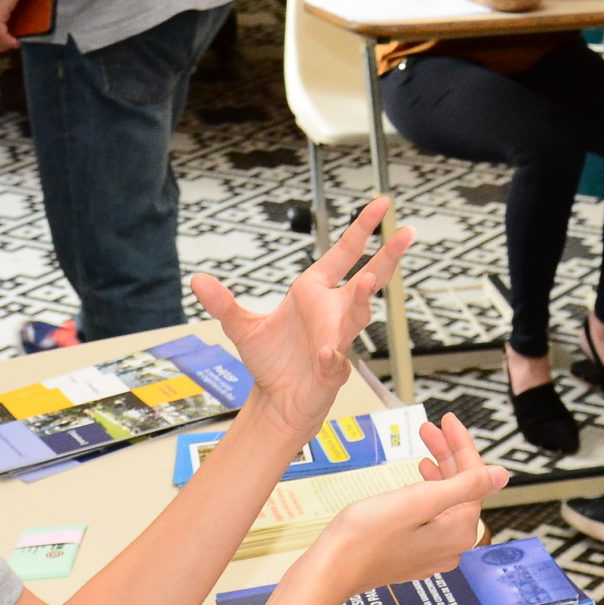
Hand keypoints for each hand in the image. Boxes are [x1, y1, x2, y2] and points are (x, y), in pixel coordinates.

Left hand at [192, 197, 413, 440]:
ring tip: (368, 281)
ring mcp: (338, 337)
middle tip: (407, 233)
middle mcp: (332, 310)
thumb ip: (223, 304)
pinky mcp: (333, 368)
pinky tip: (327, 354)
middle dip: (387, 256)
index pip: (343, 254)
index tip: (382, 204)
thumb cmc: (270, 362)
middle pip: (367, 278)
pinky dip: (332, 356)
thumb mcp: (242, 328)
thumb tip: (197, 280)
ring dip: (360, 299)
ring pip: (355, 314)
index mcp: (314, 292)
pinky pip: (336, 358)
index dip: (362, 229)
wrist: (277, 400)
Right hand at [306, 415, 502, 594]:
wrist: (331, 569)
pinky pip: (433, 517)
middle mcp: (453, 545)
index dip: (462, 445)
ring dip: (438, 472)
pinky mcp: (415, 555)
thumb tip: (503, 475)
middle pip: (461, 490)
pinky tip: (419, 481)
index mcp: (459, 530)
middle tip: (429, 427)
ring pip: (447, 502)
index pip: (473, 478)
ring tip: (424, 448)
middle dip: (449, 455)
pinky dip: (428, 493)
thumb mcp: (419, 500)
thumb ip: (465, 485)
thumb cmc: (368, 533)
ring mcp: (434, 553)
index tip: (448, 419)